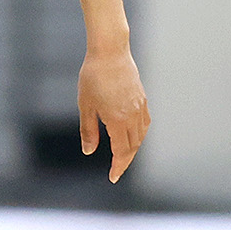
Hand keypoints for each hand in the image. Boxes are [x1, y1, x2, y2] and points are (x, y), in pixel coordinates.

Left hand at [78, 46, 149, 182]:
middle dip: (125, 161)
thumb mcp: (85, 105)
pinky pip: (145, 123)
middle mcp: (132, 116)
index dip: (118, 167)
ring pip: (141, 136)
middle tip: (116, 170)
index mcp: (118, 120)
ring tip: (122, 155)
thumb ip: (88, 130)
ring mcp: (140, 107)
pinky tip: (133, 135)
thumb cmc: (93, 76)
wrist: (110, 51)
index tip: (113, 178)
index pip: (122, 152)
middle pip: (133, 147)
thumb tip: (89, 151)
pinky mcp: (142, 98)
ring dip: (133, 149)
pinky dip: (140, 134)